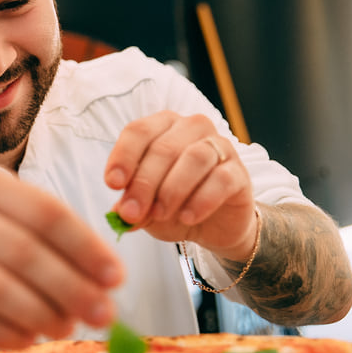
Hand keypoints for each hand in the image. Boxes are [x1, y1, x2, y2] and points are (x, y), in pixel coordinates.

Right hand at [0, 162, 123, 348]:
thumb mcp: (0, 220)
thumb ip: (50, 240)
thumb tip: (106, 282)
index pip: (44, 212)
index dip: (86, 247)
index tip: (116, 279)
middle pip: (22, 250)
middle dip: (70, 288)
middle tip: (103, 316)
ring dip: (39, 314)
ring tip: (66, 330)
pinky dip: (3, 333)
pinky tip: (27, 340)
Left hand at [105, 112, 256, 260]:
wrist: (214, 225)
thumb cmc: (174, 205)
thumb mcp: (145, 209)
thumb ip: (132, 207)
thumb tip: (120, 213)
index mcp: (163, 127)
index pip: (139, 131)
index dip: (123, 156)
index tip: (113, 184)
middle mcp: (192, 128)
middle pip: (164, 148)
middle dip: (144, 183)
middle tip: (132, 212)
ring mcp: (220, 147)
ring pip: (194, 158)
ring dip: (172, 190)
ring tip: (159, 215)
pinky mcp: (239, 172)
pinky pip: (221, 179)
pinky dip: (201, 200)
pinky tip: (187, 217)